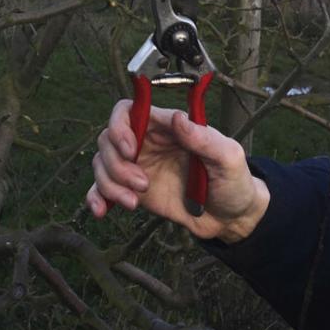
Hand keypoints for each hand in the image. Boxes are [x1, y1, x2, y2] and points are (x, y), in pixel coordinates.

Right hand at [87, 101, 269, 242]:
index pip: (128, 111)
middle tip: (142, 185)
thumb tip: (178, 118)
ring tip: (134, 202)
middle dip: (117, 164)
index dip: (119, 126)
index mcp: (166, 127)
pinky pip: (102, 189)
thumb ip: (204, 138)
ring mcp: (137, 167)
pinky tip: (100, 211)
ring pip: (101, 164)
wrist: (231, 218)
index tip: (129, 149)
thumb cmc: (233, 182)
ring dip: (110, 184)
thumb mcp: (228, 157)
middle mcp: (147, 143)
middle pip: (108, 140)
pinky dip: (96, 198)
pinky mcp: (132, 191)